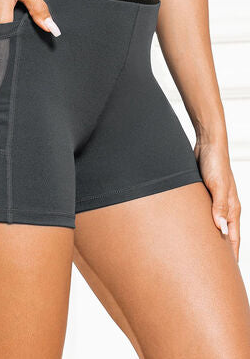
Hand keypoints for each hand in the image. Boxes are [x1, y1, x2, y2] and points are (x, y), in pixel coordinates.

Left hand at [194, 141, 240, 260]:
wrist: (207, 145)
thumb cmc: (215, 164)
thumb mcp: (218, 186)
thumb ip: (220, 207)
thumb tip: (221, 230)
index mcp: (232, 209)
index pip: (233, 240)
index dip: (231, 258)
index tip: (228, 276)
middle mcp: (225, 209)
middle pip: (223, 237)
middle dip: (219, 254)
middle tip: (210, 272)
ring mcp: (214, 203)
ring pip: (211, 227)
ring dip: (207, 240)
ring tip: (197, 257)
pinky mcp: (204, 197)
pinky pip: (202, 216)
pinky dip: (198, 227)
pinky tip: (188, 233)